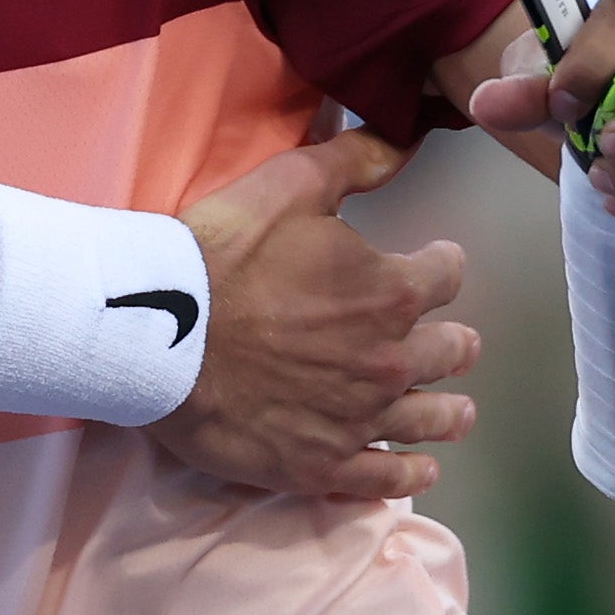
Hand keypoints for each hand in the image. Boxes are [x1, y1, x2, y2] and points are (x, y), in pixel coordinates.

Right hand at [153, 125, 477, 501]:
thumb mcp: (290, 184)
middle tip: (451, 344)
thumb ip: (358, 160)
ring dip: (449, 412)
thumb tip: (409, 136)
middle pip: (452, 352)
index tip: (434, 265)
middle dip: (452, 342)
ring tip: (456, 413)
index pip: (448, 275)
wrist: (157, 335)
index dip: (441, 265)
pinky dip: (410, 473)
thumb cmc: (221, 254)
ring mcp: (360, 418)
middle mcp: (391, 359)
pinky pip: (387, 478)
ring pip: (434, 419)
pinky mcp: (323, 465)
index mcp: (391, 291)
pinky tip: (420, 468)